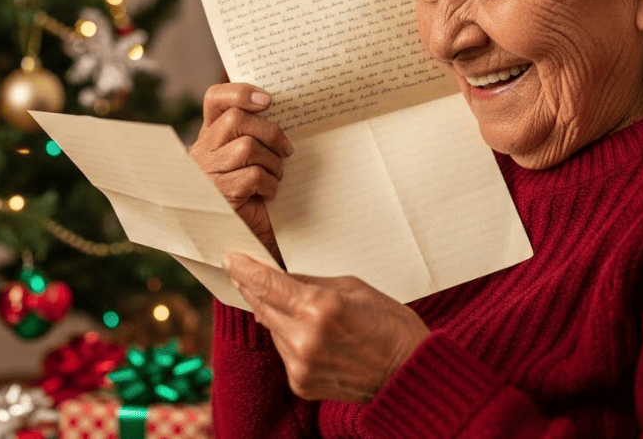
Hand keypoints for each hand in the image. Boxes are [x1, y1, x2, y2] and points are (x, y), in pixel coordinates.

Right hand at [189, 83, 293, 261]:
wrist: (248, 243)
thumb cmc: (254, 197)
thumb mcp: (255, 160)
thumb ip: (258, 134)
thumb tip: (279, 108)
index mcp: (210, 136)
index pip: (215, 99)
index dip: (240, 92)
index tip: (268, 100)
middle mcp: (202, 152)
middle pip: (236, 120)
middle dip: (270, 131)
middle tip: (286, 149)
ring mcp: (207, 174)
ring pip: (247, 147)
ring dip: (272, 162)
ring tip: (275, 177)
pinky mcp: (219, 195)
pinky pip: (252, 175)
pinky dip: (268, 184)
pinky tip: (267, 195)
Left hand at [224, 252, 430, 402]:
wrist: (410, 375)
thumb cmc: (390, 325)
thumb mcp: (352, 288)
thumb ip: (309, 284)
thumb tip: (277, 279)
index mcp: (319, 308)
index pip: (267, 285)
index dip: (245, 269)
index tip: (231, 258)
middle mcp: (304, 339)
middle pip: (262, 306)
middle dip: (255, 289)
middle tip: (246, 272)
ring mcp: (300, 365)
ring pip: (272, 329)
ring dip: (277, 315)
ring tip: (303, 309)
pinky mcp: (300, 384)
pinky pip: (284, 351)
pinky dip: (290, 339)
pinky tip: (312, 335)